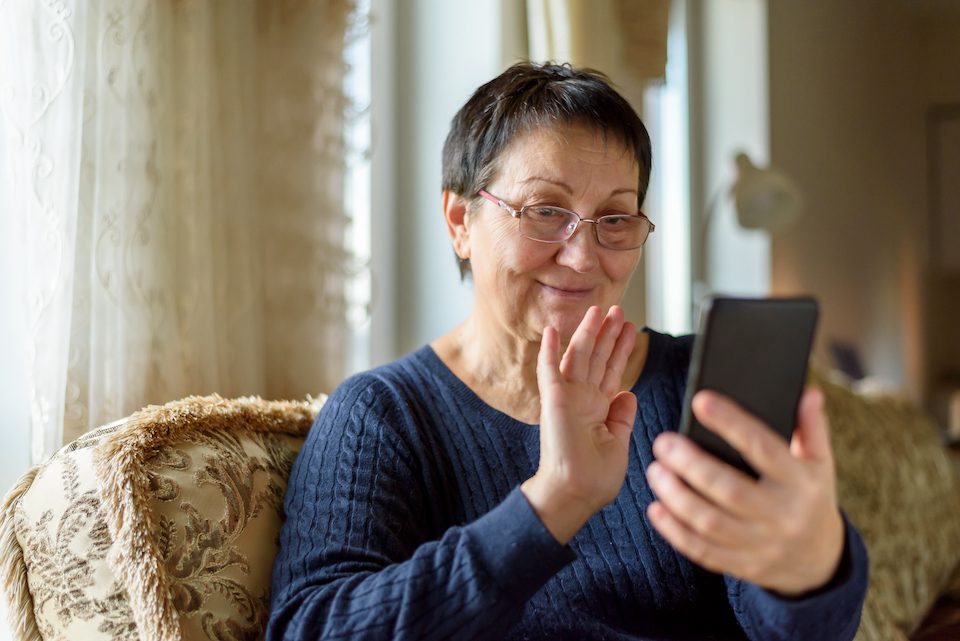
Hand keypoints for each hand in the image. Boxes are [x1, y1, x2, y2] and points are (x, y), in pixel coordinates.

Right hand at [521, 306, 637, 544]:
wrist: (575, 494)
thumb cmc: (595, 479)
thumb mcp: (619, 443)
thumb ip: (622, 417)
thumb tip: (628, 394)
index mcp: (598, 409)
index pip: (612, 371)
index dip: (621, 349)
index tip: (630, 329)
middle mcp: (583, 399)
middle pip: (597, 358)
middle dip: (608, 333)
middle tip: (618, 309)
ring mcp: (567, 398)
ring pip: (578, 357)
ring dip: (587, 333)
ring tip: (598, 310)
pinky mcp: (553, 401)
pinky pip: (549, 370)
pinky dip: (548, 350)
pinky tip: (551, 330)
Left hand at [646, 388, 844, 595]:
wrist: (819, 560)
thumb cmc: (810, 497)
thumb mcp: (820, 463)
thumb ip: (811, 427)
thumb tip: (808, 393)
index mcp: (801, 482)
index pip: (763, 448)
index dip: (731, 423)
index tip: (700, 401)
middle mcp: (782, 514)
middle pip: (730, 490)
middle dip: (691, 465)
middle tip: (663, 442)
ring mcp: (762, 544)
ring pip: (711, 523)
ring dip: (677, 497)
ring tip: (655, 471)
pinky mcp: (743, 565)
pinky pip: (703, 551)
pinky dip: (675, 532)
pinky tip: (656, 508)